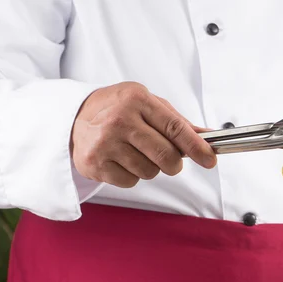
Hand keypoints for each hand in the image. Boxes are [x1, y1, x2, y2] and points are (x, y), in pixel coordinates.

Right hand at [71, 82, 216, 187]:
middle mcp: (120, 119)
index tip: (210, 160)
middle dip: (174, 163)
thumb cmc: (118, 111)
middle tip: (168, 159)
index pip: (175, 128)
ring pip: (150, 172)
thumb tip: (209, 137)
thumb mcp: (147, 105)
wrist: (73, 118)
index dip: (196, 147)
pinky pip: (132, 182)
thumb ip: (177, 122)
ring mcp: (105, 142)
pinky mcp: (95, 163)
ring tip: (135, 153)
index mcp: (136, 99)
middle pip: (167, 156)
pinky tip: (120, 160)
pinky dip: (132, 176)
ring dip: (150, 168)